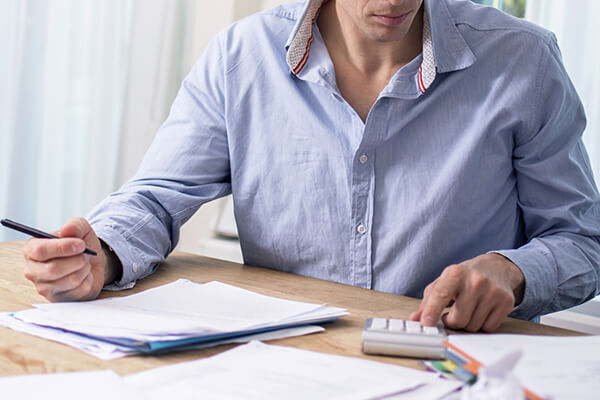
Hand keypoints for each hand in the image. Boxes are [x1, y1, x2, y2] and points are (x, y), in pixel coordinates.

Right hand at [22, 218, 117, 301]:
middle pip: (53, 269)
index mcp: (32, 249)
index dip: (62, 247)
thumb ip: (75, 225)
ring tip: (83, 263)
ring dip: (84, 269)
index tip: (80, 244)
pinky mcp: (58, 298)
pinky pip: (78, 290)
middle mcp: (33, 270)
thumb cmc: (80, 245)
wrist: (92, 262)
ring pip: (70, 280)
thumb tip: (67, 229)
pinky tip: (83, 275)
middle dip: (77, 260)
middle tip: (85, 254)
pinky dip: (88, 280)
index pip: (40, 251)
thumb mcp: (81, 229)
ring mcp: (44, 287)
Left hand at [409, 253, 524, 331]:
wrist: (496, 267)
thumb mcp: (444, 282)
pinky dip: (482, 324)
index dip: (431, 311)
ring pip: (473, 326)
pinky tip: (481, 311)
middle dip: (452, 322)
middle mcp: (475, 281)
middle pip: (458, 319)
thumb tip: (416, 319)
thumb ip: (428, 301)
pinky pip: (489, 328)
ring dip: (467, 323)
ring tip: (469, 309)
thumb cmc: (465, 276)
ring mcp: (493, 291)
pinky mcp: (506, 302)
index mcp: (455, 273)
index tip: (425, 324)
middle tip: (453, 313)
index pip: (441, 295)